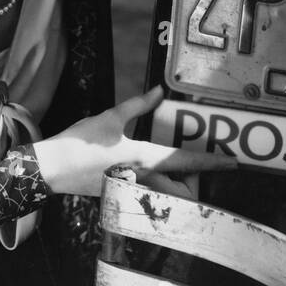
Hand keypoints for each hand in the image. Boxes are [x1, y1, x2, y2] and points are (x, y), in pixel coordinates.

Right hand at [33, 86, 236, 197]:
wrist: (53, 169)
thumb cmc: (80, 142)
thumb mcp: (111, 117)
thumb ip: (139, 105)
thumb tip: (158, 91)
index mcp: (143, 157)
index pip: (185, 160)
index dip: (211, 161)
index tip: (232, 162)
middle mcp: (141, 178)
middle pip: (182, 187)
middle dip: (196, 180)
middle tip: (201, 164)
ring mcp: (131, 189)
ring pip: (168, 193)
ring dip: (179, 184)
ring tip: (182, 169)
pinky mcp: (121, 194)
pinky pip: (150, 193)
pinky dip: (160, 185)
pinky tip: (153, 171)